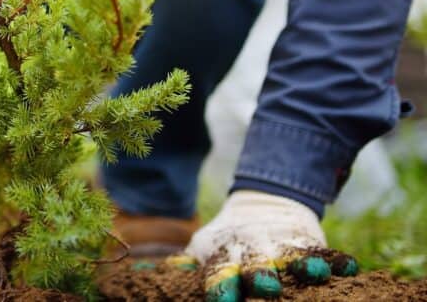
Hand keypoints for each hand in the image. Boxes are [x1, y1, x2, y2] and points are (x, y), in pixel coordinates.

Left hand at [179, 190, 357, 299]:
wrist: (262, 204)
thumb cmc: (226, 241)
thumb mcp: (204, 248)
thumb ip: (185, 265)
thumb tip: (148, 275)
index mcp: (224, 259)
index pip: (220, 276)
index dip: (221, 288)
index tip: (220, 299)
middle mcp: (254, 255)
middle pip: (258, 270)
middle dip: (261, 279)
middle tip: (266, 288)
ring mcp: (284, 248)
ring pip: (293, 259)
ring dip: (301, 267)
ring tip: (310, 273)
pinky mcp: (309, 242)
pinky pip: (325, 252)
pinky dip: (336, 260)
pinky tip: (349, 267)